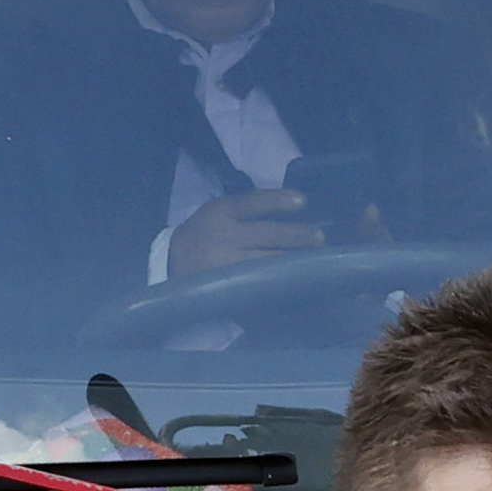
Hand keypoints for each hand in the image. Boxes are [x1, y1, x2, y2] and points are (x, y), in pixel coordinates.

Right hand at [168, 190, 324, 278]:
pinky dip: (281, 284)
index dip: (279, 200)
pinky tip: (298, 282)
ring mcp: (228, 267)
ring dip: (296, 261)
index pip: (254, 202)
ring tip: (316, 260)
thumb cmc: (205, 234)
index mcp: (220, 213)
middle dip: (299, 236)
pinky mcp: (230, 290)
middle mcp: (224, 238)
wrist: (171, 264)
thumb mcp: (219, 211)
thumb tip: (296, 207)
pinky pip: (261, 287)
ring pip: (270, 262)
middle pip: (269, 235)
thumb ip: (248, 209)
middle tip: (320, 238)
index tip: (303, 201)